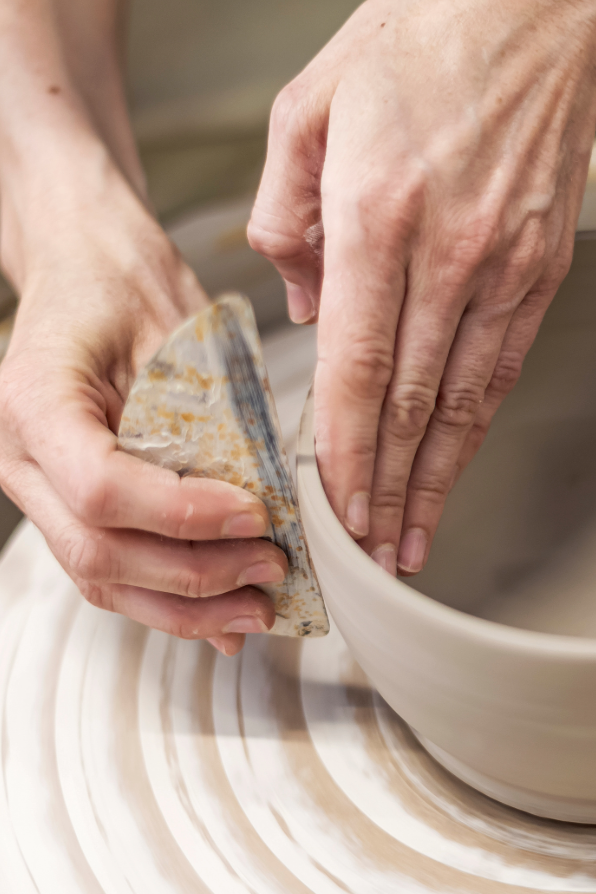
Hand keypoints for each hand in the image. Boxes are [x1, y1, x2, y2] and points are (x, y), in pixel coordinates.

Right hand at [0, 175, 284, 654]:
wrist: (84, 270)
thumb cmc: (122, 283)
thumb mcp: (172, 325)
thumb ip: (206, 407)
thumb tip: (271, 486)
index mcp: (36, 402)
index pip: (103, 487)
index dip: (184, 514)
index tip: (255, 515)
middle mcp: (22, 457)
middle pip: (99, 552)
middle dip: (197, 575)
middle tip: (272, 568)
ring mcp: (37, 489)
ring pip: (101, 579)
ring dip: (187, 608)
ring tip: (258, 610)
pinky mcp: (66, 505)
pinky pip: (109, 571)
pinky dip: (170, 602)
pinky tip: (222, 622)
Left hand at [248, 0, 595, 575]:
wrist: (541, 17)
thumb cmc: (420, 48)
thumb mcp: (310, 102)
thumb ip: (285, 212)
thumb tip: (299, 307)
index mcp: (379, 213)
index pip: (354, 364)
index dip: (343, 451)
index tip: (334, 511)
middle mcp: (450, 252)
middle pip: (410, 401)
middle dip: (387, 490)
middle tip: (372, 557)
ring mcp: (507, 267)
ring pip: (464, 399)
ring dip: (435, 478)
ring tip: (415, 538)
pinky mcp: (546, 270)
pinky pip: (504, 365)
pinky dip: (476, 426)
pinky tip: (456, 464)